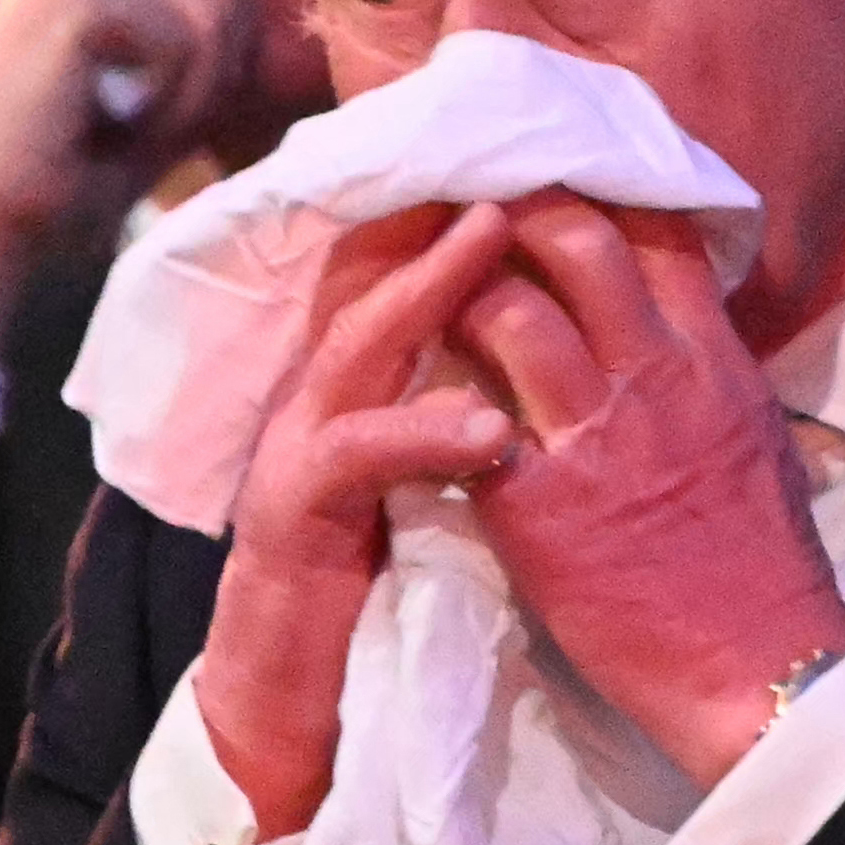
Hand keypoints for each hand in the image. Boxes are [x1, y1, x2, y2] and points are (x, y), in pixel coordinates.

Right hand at [0, 0, 274, 372]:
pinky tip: (107, 132)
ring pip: (214, 10)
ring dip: (191, 94)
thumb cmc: (66, 181)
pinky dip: (170, 104)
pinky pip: (186, 41)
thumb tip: (289, 1)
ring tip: (122, 132)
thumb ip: (208, 41)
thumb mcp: (158, 93)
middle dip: (210, 71)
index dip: (217, 55)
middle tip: (143, 131)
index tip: (159, 118)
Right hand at [193, 205, 519, 837]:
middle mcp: (323, 395)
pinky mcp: (293, 518)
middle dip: (437, 208)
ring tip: (491, 234)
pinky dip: (421, 433)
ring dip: (425, 284)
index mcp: (361, 380)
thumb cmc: (379, 576)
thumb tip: (552, 330)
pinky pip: (357, 458)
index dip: (451, 201)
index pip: (399, 265)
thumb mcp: (432, 468)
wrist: (292, 698)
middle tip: (512, 152)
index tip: (526, 146)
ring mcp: (300, 449)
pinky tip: (486, 428)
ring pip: (358, 342)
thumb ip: (464, 391)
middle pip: (372, 274)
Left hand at [453, 192, 844, 791]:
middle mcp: (653, 374)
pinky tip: (404, 386)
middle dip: (519, 208)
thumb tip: (688, 322)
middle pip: (577, 241)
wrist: (755, 664)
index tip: (558, 170)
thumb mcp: (758, 435)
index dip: (603, 189)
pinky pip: (465, 417)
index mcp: (713, 357)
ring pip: (507, 310)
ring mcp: (592, 434)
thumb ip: (715, 367)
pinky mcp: (535, 502)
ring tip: (426, 284)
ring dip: (459, 288)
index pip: (660, 233)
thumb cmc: (766, 561)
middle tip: (472, 198)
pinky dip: (431, 396)